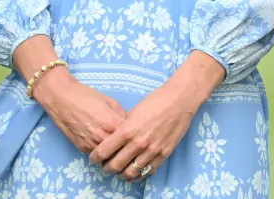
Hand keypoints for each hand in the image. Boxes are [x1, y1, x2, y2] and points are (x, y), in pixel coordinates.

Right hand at [31, 71, 126, 154]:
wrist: (61, 99)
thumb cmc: (86, 96)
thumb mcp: (109, 101)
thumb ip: (121, 114)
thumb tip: (129, 124)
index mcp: (112, 124)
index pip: (130, 137)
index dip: (134, 134)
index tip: (136, 132)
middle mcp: (102, 138)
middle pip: (120, 150)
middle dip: (125, 146)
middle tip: (128, 141)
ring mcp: (91, 145)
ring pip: (108, 156)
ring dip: (114, 151)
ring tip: (116, 143)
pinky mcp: (82, 149)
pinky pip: (97, 153)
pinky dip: (102, 151)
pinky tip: (103, 142)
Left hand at [89, 51, 223, 180]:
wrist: (180, 100)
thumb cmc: (156, 100)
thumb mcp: (134, 111)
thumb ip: (124, 127)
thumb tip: (115, 138)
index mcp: (127, 130)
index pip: (104, 151)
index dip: (95, 157)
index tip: (93, 158)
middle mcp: (138, 143)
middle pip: (115, 166)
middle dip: (106, 168)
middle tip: (105, 167)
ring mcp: (151, 151)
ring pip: (130, 172)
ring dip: (121, 174)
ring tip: (119, 171)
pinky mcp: (163, 154)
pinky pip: (147, 171)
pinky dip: (138, 174)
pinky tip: (135, 172)